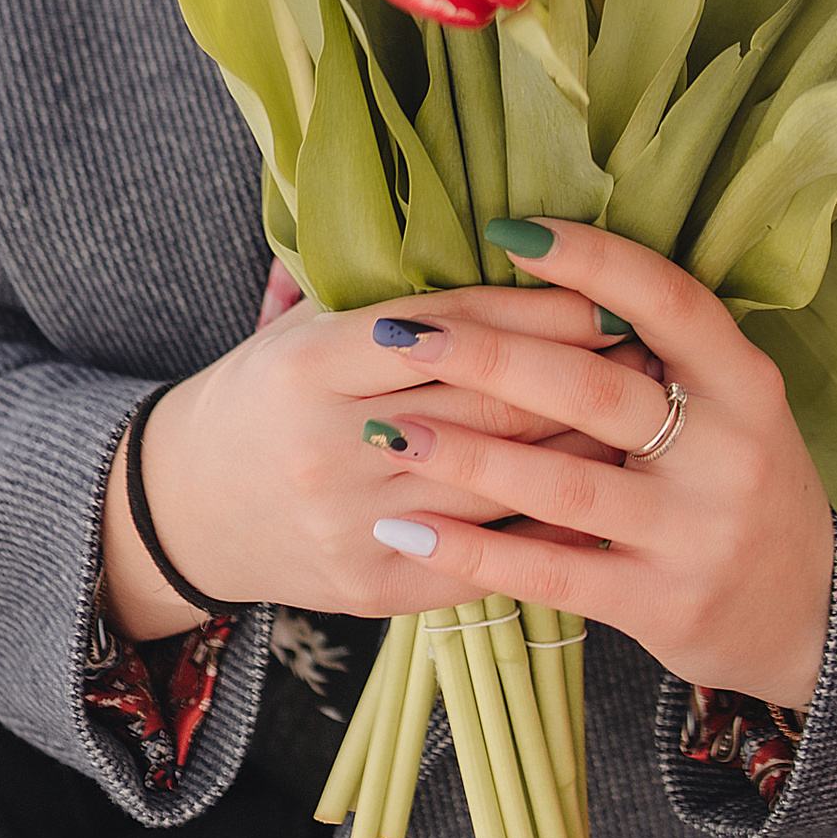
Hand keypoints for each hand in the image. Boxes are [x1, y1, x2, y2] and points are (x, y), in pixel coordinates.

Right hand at [99, 273, 619, 642]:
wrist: (186, 511)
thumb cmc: (262, 397)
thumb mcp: (300, 327)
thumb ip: (389, 295)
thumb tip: (507, 245)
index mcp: (306, 369)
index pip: (447, 331)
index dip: (536, 312)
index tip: (609, 296)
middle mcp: (328, 451)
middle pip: (486, 405)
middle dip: (580, 374)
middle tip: (650, 347)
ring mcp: (353, 529)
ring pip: (499, 481)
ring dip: (584, 445)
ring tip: (647, 412)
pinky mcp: (375, 592)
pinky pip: (487, 557)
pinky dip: (552, 525)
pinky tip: (606, 495)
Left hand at [357, 225, 835, 709]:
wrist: (813, 618)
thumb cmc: (744, 489)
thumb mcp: (735, 411)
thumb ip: (660, 360)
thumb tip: (540, 283)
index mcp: (746, 385)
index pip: (668, 302)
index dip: (590, 261)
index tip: (508, 233)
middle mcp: (730, 453)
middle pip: (597, 389)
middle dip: (492, 357)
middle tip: (408, 331)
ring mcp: (698, 535)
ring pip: (564, 487)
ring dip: (466, 455)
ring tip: (388, 429)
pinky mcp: (662, 606)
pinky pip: (552, 575)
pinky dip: (473, 552)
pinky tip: (408, 530)